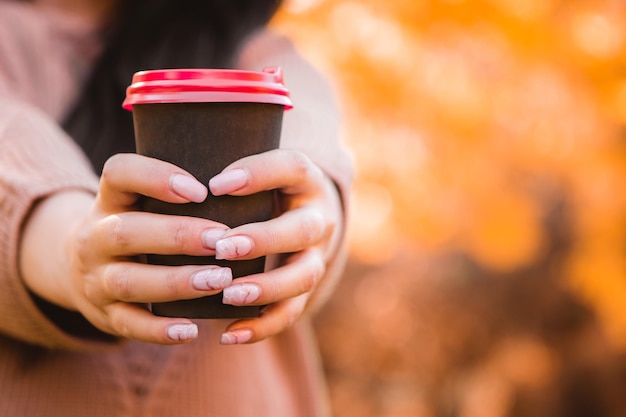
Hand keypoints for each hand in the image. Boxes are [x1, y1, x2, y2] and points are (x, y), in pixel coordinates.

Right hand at [23, 154, 235, 343]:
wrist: (82, 268)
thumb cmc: (138, 226)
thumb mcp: (141, 201)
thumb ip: (177, 193)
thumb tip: (243, 184)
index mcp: (109, 200)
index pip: (118, 173)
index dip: (155, 178)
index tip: (201, 190)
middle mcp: (95, 237)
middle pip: (126, 233)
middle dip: (178, 236)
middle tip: (222, 241)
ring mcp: (95, 279)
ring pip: (128, 281)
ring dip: (176, 282)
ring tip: (219, 280)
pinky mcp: (104, 315)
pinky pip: (128, 325)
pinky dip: (160, 330)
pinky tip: (192, 330)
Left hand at [208, 149, 343, 343]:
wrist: (304, 211)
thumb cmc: (265, 187)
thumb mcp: (256, 168)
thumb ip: (231, 170)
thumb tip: (182, 182)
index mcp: (304, 180)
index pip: (292, 167)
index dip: (259, 174)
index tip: (216, 185)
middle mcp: (317, 218)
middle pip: (303, 229)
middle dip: (264, 240)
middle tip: (224, 248)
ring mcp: (316, 255)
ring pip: (305, 275)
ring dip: (267, 287)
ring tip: (228, 295)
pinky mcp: (305, 287)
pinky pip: (292, 310)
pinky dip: (263, 325)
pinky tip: (230, 334)